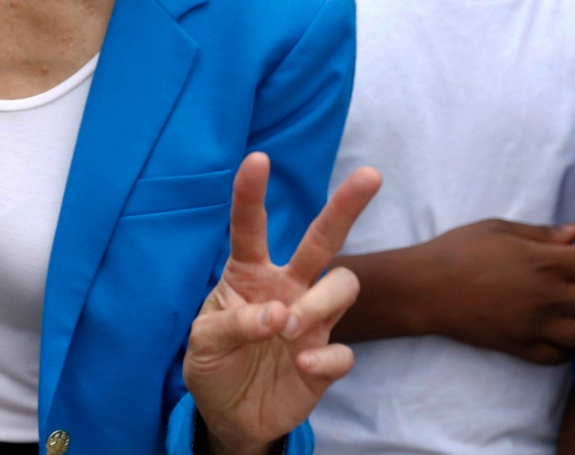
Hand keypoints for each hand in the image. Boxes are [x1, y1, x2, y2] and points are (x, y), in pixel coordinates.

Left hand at [184, 153, 381, 454]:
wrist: (231, 416)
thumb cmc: (213, 364)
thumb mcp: (203, 342)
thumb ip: (234, 323)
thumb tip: (278, 315)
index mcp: (248, 274)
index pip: (250, 227)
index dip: (252, 194)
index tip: (258, 158)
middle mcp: (287, 288)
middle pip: (322, 240)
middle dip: (346, 206)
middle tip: (371, 175)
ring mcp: (311, 321)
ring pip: (342, 286)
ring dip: (320, 303)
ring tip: (288, 327)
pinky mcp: (325, 359)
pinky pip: (343, 350)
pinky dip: (324, 358)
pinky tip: (300, 366)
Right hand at [415, 219, 574, 363]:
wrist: (423, 288)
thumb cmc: (457, 251)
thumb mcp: (496, 229)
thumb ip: (541, 233)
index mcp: (544, 262)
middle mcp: (548, 296)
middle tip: (572, 280)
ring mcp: (537, 326)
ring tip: (563, 308)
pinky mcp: (522, 348)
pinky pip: (561, 356)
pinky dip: (562, 345)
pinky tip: (550, 330)